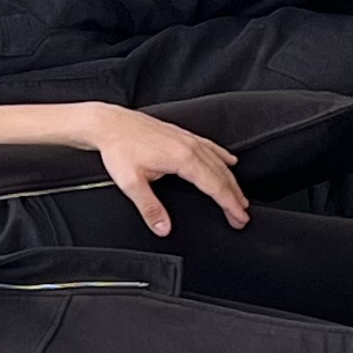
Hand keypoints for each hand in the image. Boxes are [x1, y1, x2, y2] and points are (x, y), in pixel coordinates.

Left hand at [80, 107, 249, 233]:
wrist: (109, 124)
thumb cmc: (118, 149)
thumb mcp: (131, 183)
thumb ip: (150, 208)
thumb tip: (163, 229)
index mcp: (183, 159)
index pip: (214, 186)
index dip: (229, 204)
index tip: (239, 218)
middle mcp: (190, 146)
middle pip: (221, 175)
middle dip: (235, 197)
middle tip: (242, 216)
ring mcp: (187, 138)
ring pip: (219, 162)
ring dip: (232, 180)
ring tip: (240, 197)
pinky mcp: (182, 134)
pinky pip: (210, 147)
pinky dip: (223, 156)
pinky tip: (230, 161)